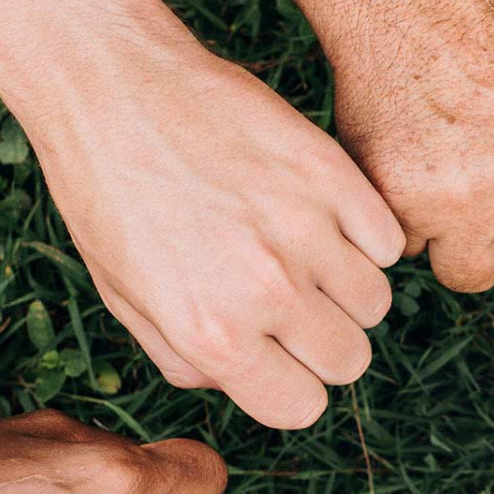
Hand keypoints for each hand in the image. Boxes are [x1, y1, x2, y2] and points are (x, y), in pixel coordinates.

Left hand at [33, 30, 404, 428]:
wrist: (112, 86)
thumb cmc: (107, 195)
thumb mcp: (125, 299)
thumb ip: (189, 359)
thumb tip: (246, 381)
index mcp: (212, 335)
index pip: (303, 408)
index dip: (290, 384)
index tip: (275, 355)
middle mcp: (266, 291)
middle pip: (350, 360)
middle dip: (323, 341)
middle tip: (289, 301)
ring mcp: (306, 230)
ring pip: (375, 302)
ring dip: (346, 287)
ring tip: (300, 250)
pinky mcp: (331, 174)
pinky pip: (386, 240)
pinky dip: (363, 234)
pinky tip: (318, 213)